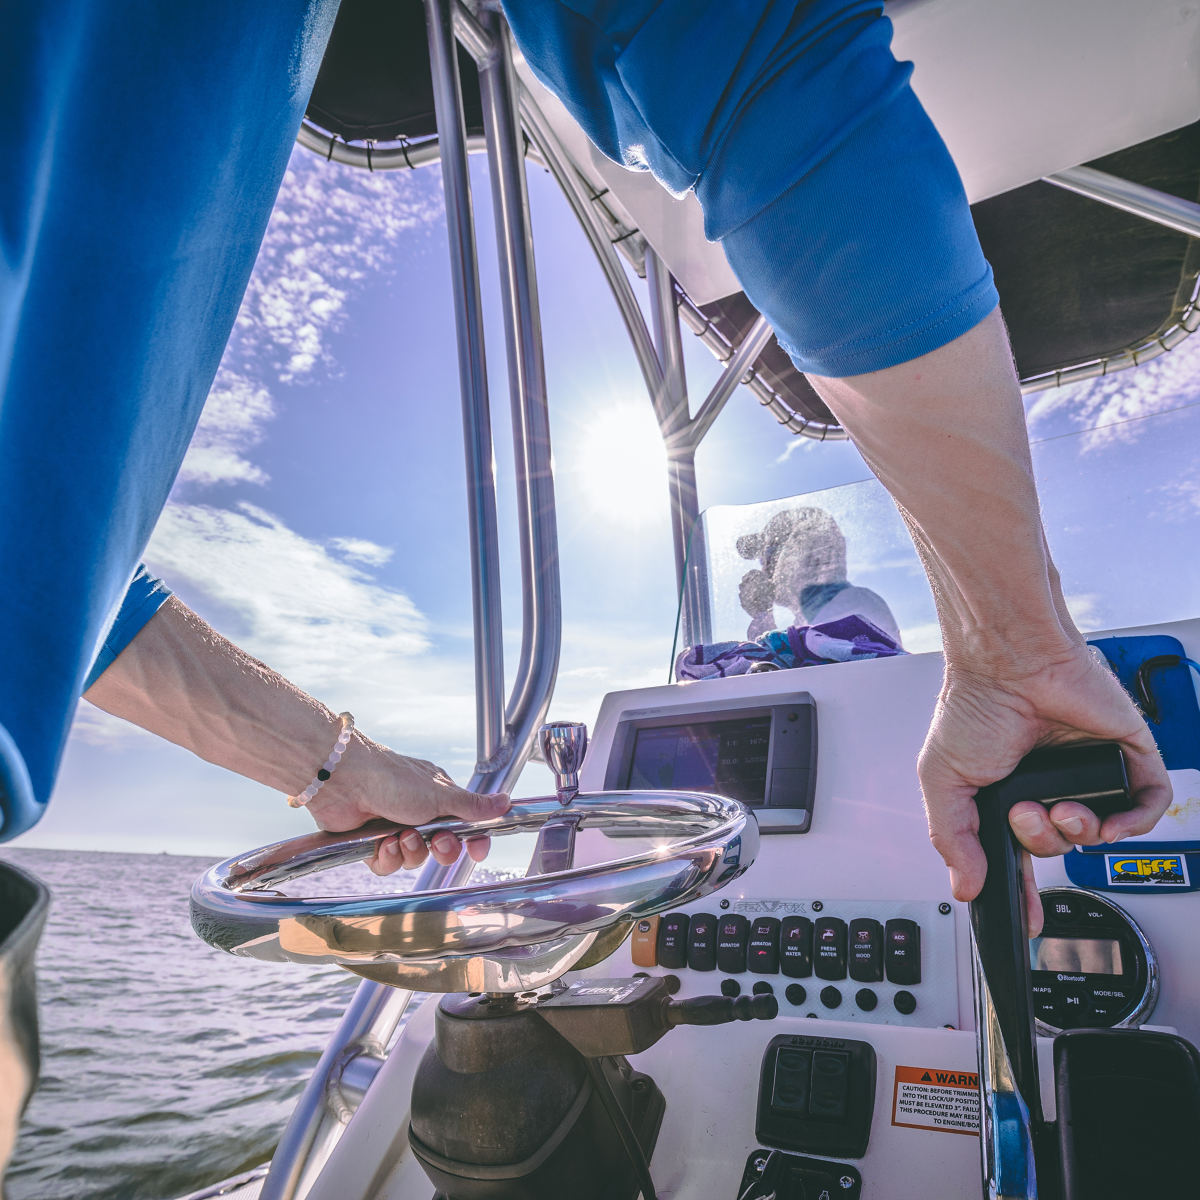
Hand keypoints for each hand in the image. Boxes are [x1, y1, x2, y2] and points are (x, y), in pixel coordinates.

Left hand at [307, 737, 509, 875]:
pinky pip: (387, 864)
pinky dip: (387, 858)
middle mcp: (417, 812)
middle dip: (441, 848)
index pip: (465, 825)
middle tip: (436, 840)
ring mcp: (393, 827)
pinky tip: (382, 844)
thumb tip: (506, 802)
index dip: (473, 841)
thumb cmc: (393, 779)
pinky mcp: (370, 842)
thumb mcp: (442, 795)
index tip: (478, 850)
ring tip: (401, 836)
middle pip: (441, 846)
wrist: (344, 781)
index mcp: (438, 797)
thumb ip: (474, 806)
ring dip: (411, 851)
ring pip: (414, 858)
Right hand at [918, 646, 1171, 934]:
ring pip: (1098, 832)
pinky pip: (1146, 805)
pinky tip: (1106, 816)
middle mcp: (1047, 782)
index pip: (1019, 852)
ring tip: (1061, 806)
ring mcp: (1087, 770)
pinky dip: (1132, 821)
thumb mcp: (942, 781)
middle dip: (1041, 843)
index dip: (1022, 887)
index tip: (1025, 918)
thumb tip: (964, 885)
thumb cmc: (973, 707)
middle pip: (1057, 846)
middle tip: (1024, 814)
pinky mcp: (1126, 755)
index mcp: (1005, 790)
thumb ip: (951, 838)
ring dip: (1081, 832)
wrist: (1010, 665)